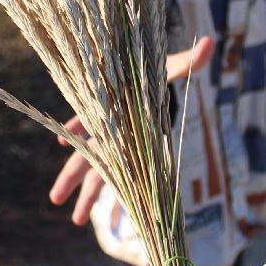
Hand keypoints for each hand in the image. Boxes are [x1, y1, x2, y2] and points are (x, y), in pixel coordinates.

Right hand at [48, 35, 214, 224]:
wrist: (150, 78)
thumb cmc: (155, 72)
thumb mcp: (172, 68)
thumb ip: (189, 61)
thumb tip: (211, 43)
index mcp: (115, 109)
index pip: (93, 118)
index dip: (78, 126)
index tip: (62, 138)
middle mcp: (110, 130)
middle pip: (86, 156)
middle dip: (71, 177)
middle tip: (54, 200)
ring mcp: (115, 145)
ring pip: (96, 174)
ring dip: (86, 197)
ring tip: (74, 221)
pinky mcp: (127, 155)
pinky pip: (119, 180)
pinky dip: (117, 199)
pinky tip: (115, 221)